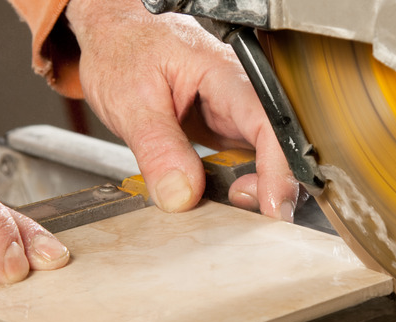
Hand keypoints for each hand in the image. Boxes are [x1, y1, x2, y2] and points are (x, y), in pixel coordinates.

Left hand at [65, 0, 301, 220]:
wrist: (115, 35)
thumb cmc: (125, 47)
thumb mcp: (131, 99)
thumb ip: (157, 147)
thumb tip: (181, 194)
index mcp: (226, 75)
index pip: (269, 125)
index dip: (279, 170)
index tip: (272, 207)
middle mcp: (239, 95)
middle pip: (278, 147)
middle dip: (271, 187)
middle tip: (240, 212)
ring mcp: (234, 116)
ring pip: (265, 159)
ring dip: (255, 190)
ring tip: (225, 205)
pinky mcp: (224, 132)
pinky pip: (243, 164)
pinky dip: (235, 188)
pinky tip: (217, 199)